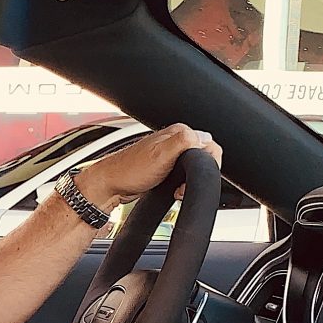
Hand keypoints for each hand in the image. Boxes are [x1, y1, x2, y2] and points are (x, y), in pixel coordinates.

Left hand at [76, 123, 219, 207]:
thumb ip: (185, 142)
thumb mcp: (162, 154)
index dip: (207, 164)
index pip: (210, 145)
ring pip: (194, 168)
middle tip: (183, 186)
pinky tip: (172, 189)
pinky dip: (181, 184)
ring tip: (176, 189)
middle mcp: (174, 140)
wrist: (111, 186)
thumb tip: (205, 139)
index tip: (195, 175)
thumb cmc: (130, 171)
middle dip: (198, 174)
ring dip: (189, 181)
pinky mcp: (165, 166)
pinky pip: (183, 175)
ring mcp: (170, 153)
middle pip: (203, 157)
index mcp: (178, 132)